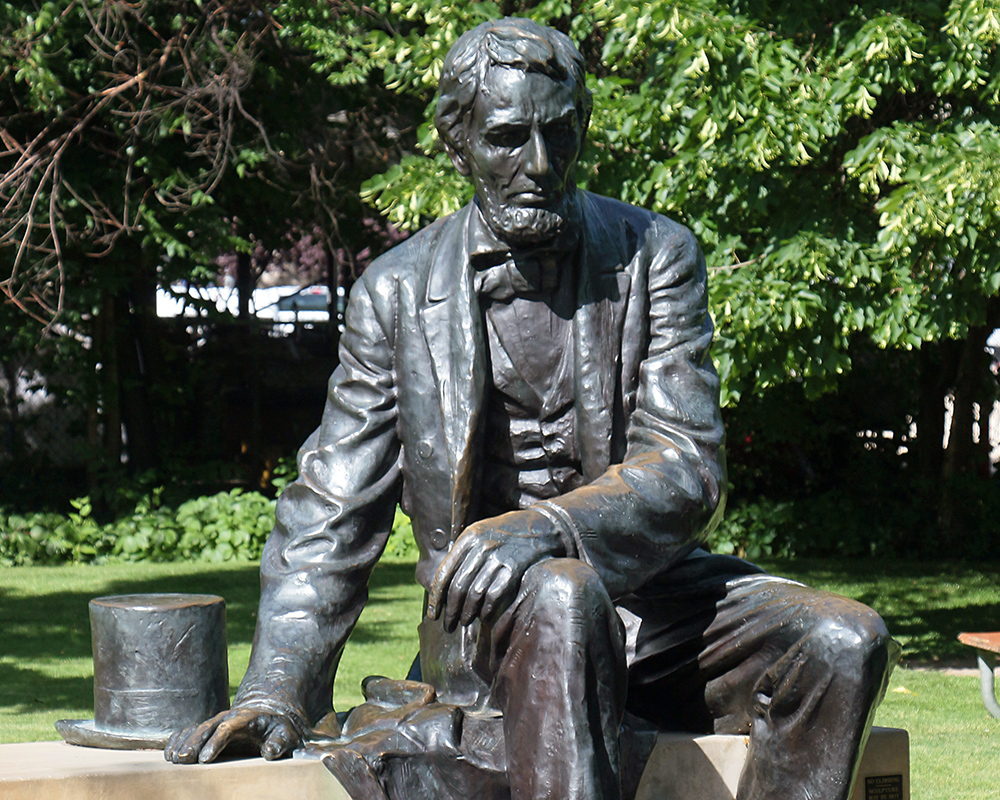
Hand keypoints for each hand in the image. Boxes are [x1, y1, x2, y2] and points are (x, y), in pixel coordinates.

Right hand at [164, 705, 306, 763]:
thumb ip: (280, 742)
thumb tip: (270, 751)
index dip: (216, 742)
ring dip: (182, 743)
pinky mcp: (208, 731)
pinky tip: (168, 754)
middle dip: (194, 742)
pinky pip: (188, 732)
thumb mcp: (286, 735)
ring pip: (195, 730)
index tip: (205, 759)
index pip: (228, 728)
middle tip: (182, 759)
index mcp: (246, 719)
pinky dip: (177, 741)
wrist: (270, 719)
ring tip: (172, 759)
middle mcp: (227, 718)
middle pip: (207, 728)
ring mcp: (215, 723)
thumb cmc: (278, 731)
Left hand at [428, 510, 564, 631]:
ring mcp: (499, 557)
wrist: (544, 526)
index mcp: (468, 537)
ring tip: (464, 622)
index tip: (433, 613)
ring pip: (475, 593)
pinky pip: (494, 595)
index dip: (436, 597)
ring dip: (467, 613)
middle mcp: (482, 546)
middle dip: (450, 610)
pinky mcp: (515, 568)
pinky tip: (483, 617)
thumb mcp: (483, 534)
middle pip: (458, 586)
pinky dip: (486, 610)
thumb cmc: (508, 534)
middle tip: (448, 625)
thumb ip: (464, 554)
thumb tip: (442, 586)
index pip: (444, 572)